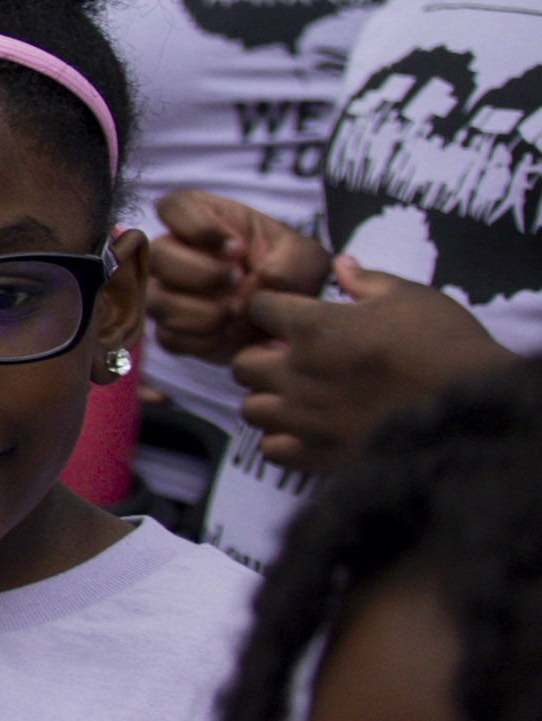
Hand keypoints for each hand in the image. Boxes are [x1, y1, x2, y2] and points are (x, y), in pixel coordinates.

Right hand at [144, 190, 324, 368]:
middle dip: (200, 273)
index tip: (235, 247)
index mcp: (203, 220)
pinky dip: (201, 340)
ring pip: (156, 300)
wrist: (289, 318)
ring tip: (236, 314)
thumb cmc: (290, 274)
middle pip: (157, 254)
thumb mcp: (305, 258)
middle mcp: (175, 252)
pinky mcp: (172, 329)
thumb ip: (288, 262)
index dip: (196, 226)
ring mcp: (168, 292)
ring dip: (200, 312)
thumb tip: (261, 280)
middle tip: (237, 280)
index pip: (173, 207)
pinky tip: (227, 334)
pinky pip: (168, 337)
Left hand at [235, 261, 518, 472]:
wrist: (479, 404)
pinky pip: (273, 450)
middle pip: (242, 364)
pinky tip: (308, 430)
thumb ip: (367, 281)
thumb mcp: (412, 297)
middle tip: (292, 360)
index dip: (273, 310)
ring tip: (299, 397)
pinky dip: (284, 441)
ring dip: (270, 400)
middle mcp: (299, 372)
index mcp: (314, 326)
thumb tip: (342, 265)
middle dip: (261, 358)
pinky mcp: (322, 455)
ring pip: (252, 409)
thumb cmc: (448, 344)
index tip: (290, 317)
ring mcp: (307, 417)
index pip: (259, 309)